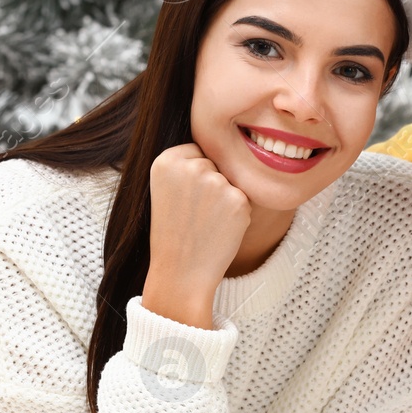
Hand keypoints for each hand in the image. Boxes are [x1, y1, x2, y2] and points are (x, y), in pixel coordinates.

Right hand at [142, 143, 250, 328]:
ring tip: (206, 222)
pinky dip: (238, 213)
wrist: (181, 273)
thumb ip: (186, 163)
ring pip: (232, 179)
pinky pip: (245, 196)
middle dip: (212, 186)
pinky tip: (219, 229)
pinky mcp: (237, 199)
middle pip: (217, 163)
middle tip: (194, 214)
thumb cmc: (175, 231)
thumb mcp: (166, 188)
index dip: (195, 178)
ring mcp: (215, 182)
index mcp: (166, 159)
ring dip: (226, 199)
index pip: (198, 152)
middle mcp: (189, 166)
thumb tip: (223, 139)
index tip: (182, 200)